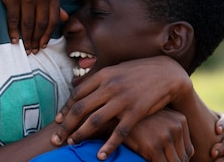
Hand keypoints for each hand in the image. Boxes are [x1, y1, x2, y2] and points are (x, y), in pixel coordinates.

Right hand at [0, 0, 65, 52]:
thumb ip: (54, 3)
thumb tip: (65, 19)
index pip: (54, 20)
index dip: (48, 35)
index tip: (43, 45)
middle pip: (41, 25)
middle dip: (37, 41)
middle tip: (33, 51)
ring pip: (28, 25)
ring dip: (26, 40)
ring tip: (25, 49)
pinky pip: (14, 20)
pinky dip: (13, 32)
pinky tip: (13, 40)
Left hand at [51, 56, 190, 153]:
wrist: (166, 74)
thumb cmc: (137, 72)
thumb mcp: (115, 70)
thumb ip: (97, 79)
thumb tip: (76, 87)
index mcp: (102, 76)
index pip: (77, 94)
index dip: (66, 108)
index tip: (58, 120)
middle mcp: (109, 87)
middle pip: (80, 108)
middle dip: (66, 125)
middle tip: (57, 138)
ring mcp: (122, 100)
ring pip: (95, 121)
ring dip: (81, 134)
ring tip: (72, 144)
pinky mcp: (136, 112)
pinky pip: (119, 132)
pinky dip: (108, 145)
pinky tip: (100, 155)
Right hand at [123, 109, 193, 161]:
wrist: (115, 113)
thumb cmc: (137, 118)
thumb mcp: (160, 119)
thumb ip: (175, 132)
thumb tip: (190, 153)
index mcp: (180, 119)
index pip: (189, 150)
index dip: (178, 158)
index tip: (165, 156)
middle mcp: (175, 127)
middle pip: (183, 157)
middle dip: (172, 161)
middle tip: (159, 156)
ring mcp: (164, 136)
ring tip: (153, 156)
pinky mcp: (153, 146)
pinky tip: (147, 159)